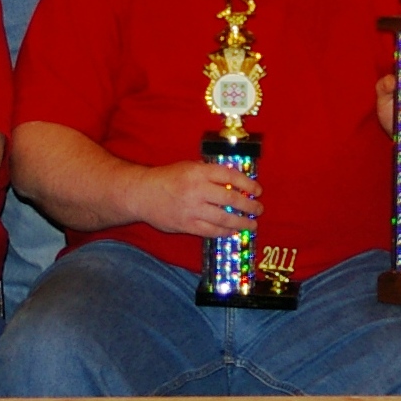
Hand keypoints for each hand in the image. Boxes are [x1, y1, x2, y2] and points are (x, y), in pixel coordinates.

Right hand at [137, 161, 261, 239]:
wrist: (142, 194)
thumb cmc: (168, 178)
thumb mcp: (189, 167)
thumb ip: (210, 174)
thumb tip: (235, 183)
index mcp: (199, 172)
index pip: (230, 176)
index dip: (248, 184)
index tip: (258, 191)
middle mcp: (197, 190)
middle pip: (231, 199)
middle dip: (249, 206)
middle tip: (259, 209)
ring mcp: (192, 209)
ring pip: (224, 218)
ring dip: (241, 222)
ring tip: (252, 224)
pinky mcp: (186, 225)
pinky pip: (211, 231)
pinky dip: (224, 232)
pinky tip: (233, 232)